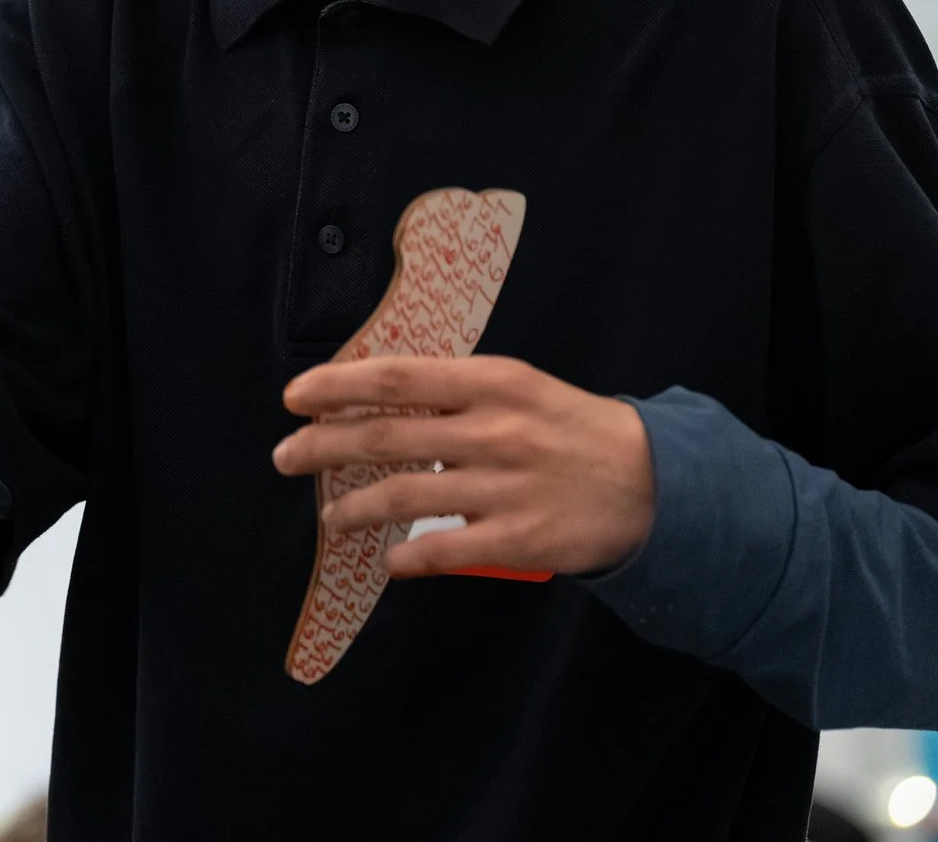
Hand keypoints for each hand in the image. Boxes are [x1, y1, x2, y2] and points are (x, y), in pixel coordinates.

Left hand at [271, 355, 654, 577]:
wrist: (653, 482)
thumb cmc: (571, 428)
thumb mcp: (518, 386)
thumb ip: (455, 392)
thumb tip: (377, 396)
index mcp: (491, 382)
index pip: (396, 378)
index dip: (337, 386)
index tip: (295, 396)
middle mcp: (493, 430)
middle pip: (386, 436)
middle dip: (323, 446)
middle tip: (284, 456)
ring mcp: (505, 487)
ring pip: (405, 496)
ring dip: (354, 507)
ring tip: (328, 517)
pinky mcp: (520, 539)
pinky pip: (445, 549)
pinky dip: (408, 555)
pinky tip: (388, 559)